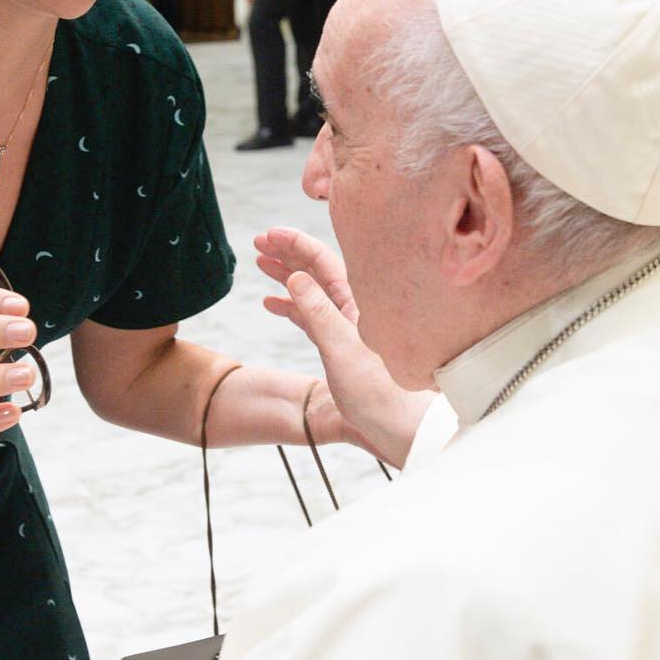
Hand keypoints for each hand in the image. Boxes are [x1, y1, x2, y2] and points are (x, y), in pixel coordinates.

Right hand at [255, 228, 432, 466]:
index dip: (296, 244)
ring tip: (260, 262)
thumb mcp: (342, 349)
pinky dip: (289, 305)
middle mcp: (352, 308)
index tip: (270, 234)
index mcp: (358, 303)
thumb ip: (318, 312)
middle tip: (259, 241)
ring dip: (286, 275)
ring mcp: (345, 325)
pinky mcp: (337, 343)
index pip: (323, 262)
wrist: (399, 426)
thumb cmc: (379, 391)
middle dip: (287, 252)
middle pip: (316, 270)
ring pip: (311, 290)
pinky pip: (309, 315)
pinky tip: (271, 302)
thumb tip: (296, 276)